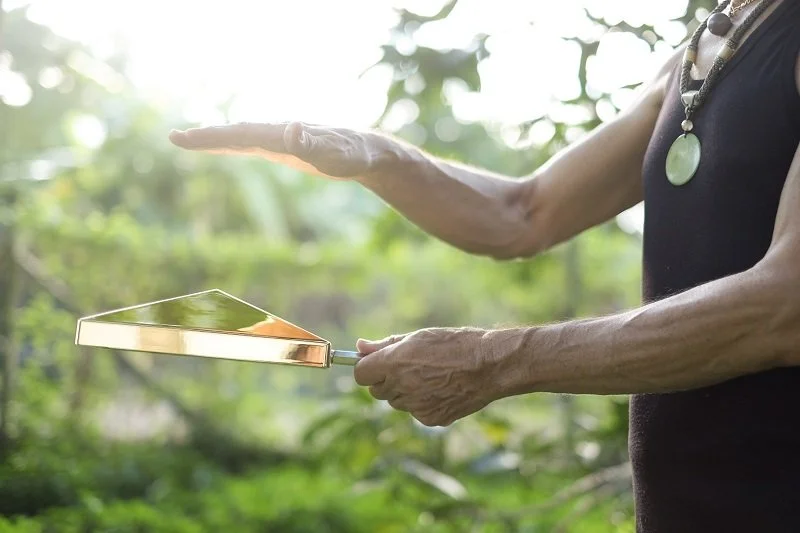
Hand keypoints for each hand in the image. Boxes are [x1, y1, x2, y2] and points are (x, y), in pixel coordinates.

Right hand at [168, 122, 395, 179]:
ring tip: (188, 141)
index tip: (182, 139)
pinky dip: (232, 143)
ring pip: (240, 137)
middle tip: (173, 138)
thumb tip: (290, 128)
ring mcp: (280, 139)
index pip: (239, 134)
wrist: (368, 151)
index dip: (211, 137)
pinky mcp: (285, 148)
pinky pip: (252, 144)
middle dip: (205, 137)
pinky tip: (224, 147)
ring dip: (215, 139)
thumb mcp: (334, 154)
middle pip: (234, 132)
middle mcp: (277, 132)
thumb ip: (311, 144)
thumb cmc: (352, 155)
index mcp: (282, 134)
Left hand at [353, 327, 498, 426]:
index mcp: (395, 362)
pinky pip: (416, 412)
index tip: (377, 363)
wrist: (490, 366)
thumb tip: (359, 346)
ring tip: (431, 376)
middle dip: (386, 380)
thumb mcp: (419, 337)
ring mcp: (415, 406)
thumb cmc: (455, 344)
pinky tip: (442, 389)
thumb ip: (385, 345)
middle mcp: (401, 386)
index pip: (360, 374)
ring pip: (397, 402)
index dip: (367, 368)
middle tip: (409, 367)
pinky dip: (423, 403)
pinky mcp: (430, 419)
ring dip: (405, 392)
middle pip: (376, 390)